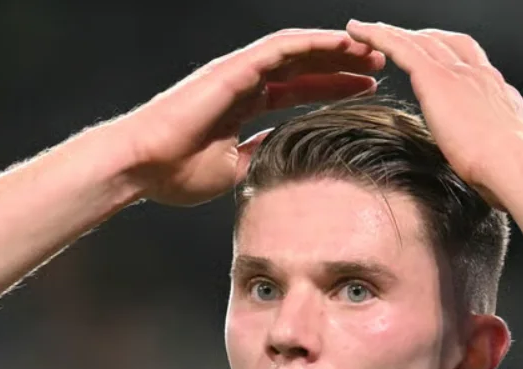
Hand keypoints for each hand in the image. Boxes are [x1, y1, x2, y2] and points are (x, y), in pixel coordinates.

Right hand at [114, 30, 384, 206]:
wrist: (143, 166)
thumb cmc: (175, 173)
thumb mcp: (234, 170)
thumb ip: (259, 156)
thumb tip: (284, 156)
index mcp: (242, 106)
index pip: (296, 92)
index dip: (331, 89)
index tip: (365, 92)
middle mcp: (243, 83)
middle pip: (302, 67)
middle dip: (341, 66)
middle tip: (380, 67)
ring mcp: (238, 72)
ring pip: (297, 51)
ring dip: (335, 49)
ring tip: (371, 51)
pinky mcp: (234, 68)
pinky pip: (281, 47)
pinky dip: (313, 42)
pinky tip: (342, 43)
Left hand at [345, 21, 522, 209]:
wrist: (515, 164)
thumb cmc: (512, 173)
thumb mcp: (503, 155)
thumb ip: (489, 148)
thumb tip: (481, 161)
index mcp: (496, 93)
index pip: (472, 63)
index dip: (452, 54)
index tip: (438, 56)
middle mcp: (479, 75)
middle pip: (446, 43)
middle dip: (421, 37)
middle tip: (399, 36)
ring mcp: (459, 73)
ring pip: (420, 41)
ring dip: (392, 32)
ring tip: (366, 30)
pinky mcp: (435, 78)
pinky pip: (400, 47)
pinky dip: (377, 35)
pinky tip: (358, 31)